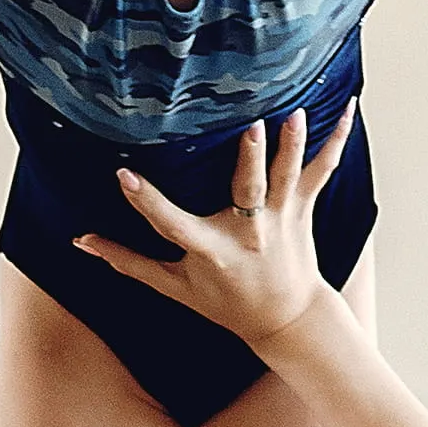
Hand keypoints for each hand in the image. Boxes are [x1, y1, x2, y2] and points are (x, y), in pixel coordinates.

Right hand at [81, 110, 346, 347]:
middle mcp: (248, 235)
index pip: (172, 223)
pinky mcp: (303, 209)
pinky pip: (323, 171)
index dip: (146, 201)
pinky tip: (346, 107)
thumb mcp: (173, 287)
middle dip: (249, 160)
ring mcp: (280, 219)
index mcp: (211, 252)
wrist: (286, 319)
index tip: (124, 175)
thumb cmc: (224, 303)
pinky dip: (335, 140)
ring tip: (294, 112)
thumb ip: (127, 262)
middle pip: (248, 193)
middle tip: (251, 127)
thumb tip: (80, 240)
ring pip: (287, 177)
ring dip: (291, 144)